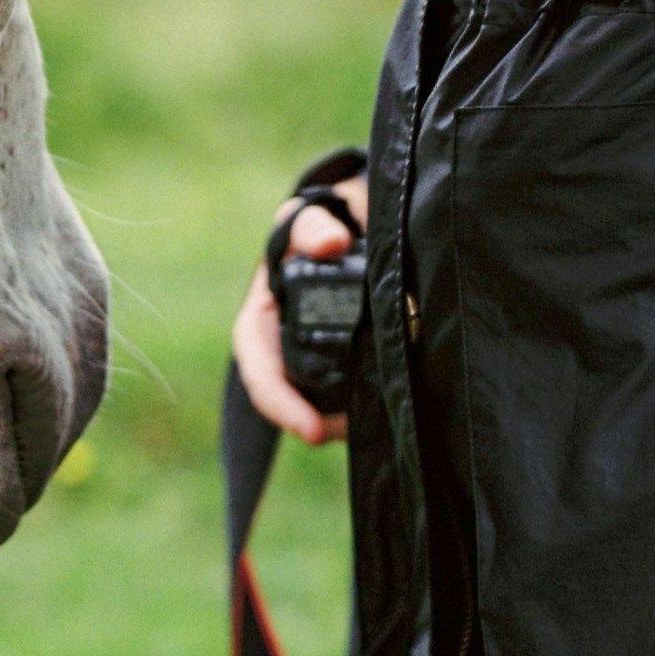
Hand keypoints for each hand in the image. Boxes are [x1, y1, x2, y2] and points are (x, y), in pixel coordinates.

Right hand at [232, 171, 368, 447]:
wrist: (352, 228)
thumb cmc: (320, 226)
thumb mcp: (308, 219)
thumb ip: (313, 227)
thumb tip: (331, 245)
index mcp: (263, 322)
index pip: (260, 371)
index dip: (280, 403)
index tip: (311, 429)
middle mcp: (286, 349)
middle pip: (294, 399)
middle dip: (315, 423)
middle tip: (344, 436)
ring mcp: (319, 362)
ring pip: (327, 403)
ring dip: (345, 418)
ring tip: (375, 423)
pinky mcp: (355, 365)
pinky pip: (358, 392)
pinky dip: (371, 402)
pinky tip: (394, 402)